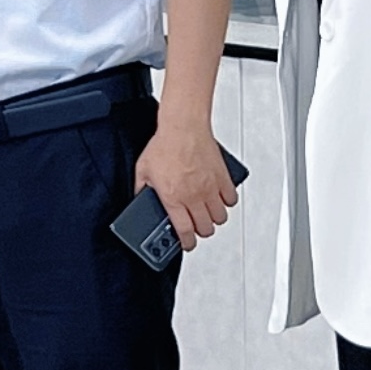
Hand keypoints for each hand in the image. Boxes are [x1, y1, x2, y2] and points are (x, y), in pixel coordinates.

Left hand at [136, 120, 235, 248]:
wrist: (183, 126)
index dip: (187, 243)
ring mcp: (210, 188)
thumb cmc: (164, 145)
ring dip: (214, 219)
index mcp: (173, 198)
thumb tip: (139, 200)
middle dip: (201, 231)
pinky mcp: (222, 178)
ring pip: (220, 217)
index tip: (187, 244)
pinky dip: (227, 202)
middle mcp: (194, 196)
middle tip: (196, 226)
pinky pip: (231, 199)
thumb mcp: (143, 171)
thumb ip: (141, 189)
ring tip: (208, 213)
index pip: (185, 232)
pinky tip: (220, 198)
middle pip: (205, 228)